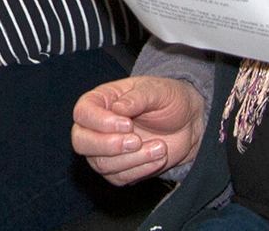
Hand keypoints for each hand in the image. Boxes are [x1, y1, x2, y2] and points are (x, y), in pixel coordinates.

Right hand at [72, 76, 204, 185]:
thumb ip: (138, 96)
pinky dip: (140, 170)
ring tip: (160, 147)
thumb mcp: (157, 90)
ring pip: (101, 164)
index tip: (128, 124)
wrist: (187, 122)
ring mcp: (105, 149)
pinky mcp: (118, 169)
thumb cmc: (168, 99)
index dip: (100, 122)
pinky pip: (118, 178)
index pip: (83, 113)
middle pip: (81, 142)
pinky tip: (158, 157)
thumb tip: (118, 108)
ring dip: (133, 159)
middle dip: (109, 145)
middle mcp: (98, 125)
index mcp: (103, 99)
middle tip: (137, 141)